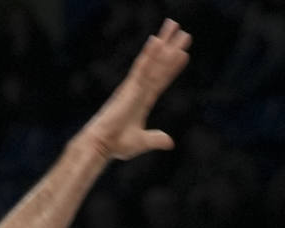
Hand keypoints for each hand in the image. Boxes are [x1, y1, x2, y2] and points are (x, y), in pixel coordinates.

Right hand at [80, 19, 191, 160]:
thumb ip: (156, 139)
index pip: (161, 81)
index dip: (172, 68)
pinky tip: (157, 41)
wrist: (100, 145)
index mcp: (142, 102)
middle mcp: (139, 90)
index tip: (184, 55)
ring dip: (164, 44)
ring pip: (153, 61)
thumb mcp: (141, 142)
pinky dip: (150, 54)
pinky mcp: (128, 88)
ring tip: (174, 26)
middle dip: (171, 48)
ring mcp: (134, 87)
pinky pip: (141, 68)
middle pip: (159, 65)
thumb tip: (170, 143)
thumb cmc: (116, 145)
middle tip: (183, 32)